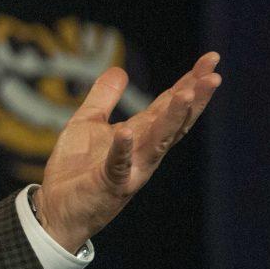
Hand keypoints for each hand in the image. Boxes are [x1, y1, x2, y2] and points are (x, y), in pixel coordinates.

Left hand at [36, 52, 221, 251]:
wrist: (56, 208)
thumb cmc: (76, 168)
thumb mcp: (87, 123)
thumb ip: (104, 98)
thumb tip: (119, 70)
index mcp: (139, 136)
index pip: (169, 106)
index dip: (189, 83)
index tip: (210, 60)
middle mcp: (142, 153)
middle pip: (173, 122)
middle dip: (193, 99)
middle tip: (213, 75)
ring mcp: (130, 170)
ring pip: (156, 142)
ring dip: (171, 118)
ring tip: (186, 93)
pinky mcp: (109, 184)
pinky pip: (117, 165)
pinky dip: (123, 149)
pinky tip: (127, 131)